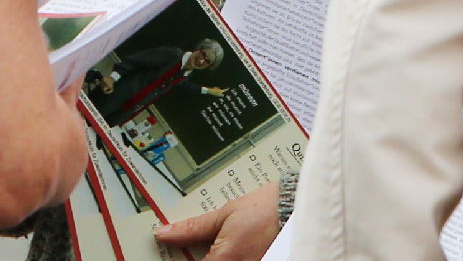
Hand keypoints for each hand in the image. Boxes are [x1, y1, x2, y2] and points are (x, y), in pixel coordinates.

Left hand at [156, 186, 282, 260]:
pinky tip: (236, 248)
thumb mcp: (225, 213)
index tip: (177, 252)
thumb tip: (165, 233)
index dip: (183, 257)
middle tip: (208, 243)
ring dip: (217, 256)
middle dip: (203, 255)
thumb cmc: (266, 209)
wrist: (297, 207)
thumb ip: (193, 229)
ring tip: (223, 243)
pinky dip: (229, 257)